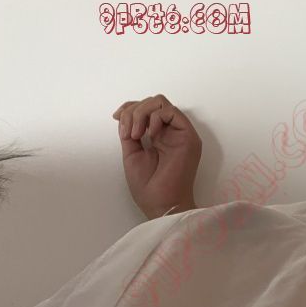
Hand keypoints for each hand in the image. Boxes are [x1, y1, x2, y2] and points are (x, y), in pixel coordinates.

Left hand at [113, 94, 201, 219]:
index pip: (146, 109)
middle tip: (128, 133)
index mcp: (160, 136)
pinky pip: (171, 111)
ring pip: (160, 102)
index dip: (129, 107)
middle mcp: (172, 132)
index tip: (117, 118)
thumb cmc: (149, 186)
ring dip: (141, 113)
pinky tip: (149, 134)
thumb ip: (130, 133)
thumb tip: (124, 116)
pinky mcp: (188, 136)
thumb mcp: (132, 153)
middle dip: (133, 110)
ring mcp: (181, 134)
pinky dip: (154, 117)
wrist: (160, 204)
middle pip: (152, 102)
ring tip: (136, 134)